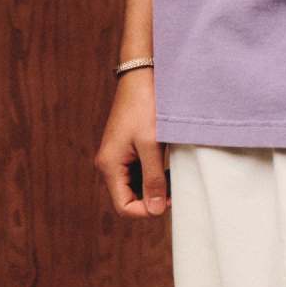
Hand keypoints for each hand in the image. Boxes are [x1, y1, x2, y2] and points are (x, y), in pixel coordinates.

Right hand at [96, 69, 171, 218]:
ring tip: (175, 177)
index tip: (171, 200)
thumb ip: (153, 180)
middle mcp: (109, 164)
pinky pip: (138, 172)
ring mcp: (118, 157)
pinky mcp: (127, 149)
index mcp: (110, 166)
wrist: (142, 76)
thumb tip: (156, 210)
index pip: (124, 206)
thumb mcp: (151, 145)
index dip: (147, 211)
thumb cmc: (145, 107)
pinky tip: (169, 167)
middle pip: (129, 198)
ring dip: (154, 187)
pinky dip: (154, 175)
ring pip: (135, 187)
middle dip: (152, 199)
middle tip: (176, 189)